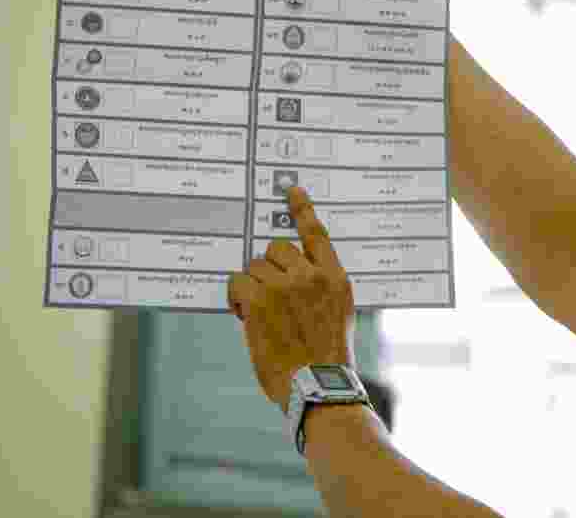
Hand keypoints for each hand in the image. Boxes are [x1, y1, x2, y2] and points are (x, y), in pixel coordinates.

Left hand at [228, 186, 357, 413]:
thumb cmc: (326, 358)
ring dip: (252, 286)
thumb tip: (290, 272)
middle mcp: (312, 276)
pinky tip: (246, 316)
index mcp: (336, 278)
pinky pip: (238, 282)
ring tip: (261, 315)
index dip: (302, 209)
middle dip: (269, 270)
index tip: (291, 189)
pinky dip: (237, 297)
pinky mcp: (260, 300)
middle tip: (271, 299)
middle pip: (277, 249)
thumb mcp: (338, 315)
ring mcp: (286, 286)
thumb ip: (320, 288)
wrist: (319, 387)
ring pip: (255, 266)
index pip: (317, 234)